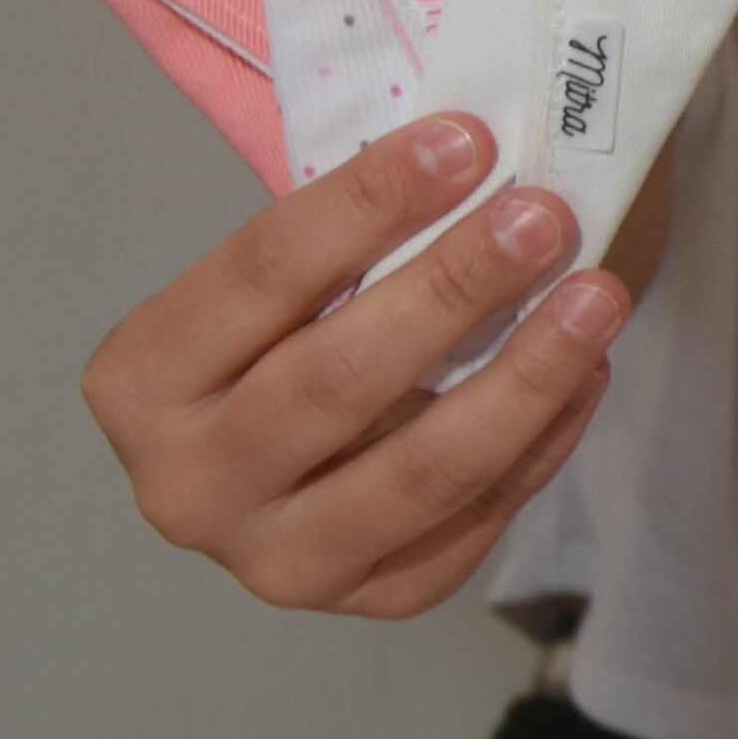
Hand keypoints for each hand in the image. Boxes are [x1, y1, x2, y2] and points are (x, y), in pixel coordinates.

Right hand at [81, 114, 627, 617]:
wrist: (283, 464)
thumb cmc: (287, 338)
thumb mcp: (277, 286)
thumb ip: (348, 237)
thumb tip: (475, 155)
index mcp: (139, 381)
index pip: (262, 274)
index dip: (370, 201)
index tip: (466, 141)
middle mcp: (189, 484)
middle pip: (338, 378)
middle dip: (454, 288)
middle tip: (544, 218)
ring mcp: (276, 559)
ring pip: (422, 469)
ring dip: (526, 375)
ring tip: (598, 296)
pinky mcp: (369, 598)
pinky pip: (474, 520)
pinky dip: (543, 439)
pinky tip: (586, 372)